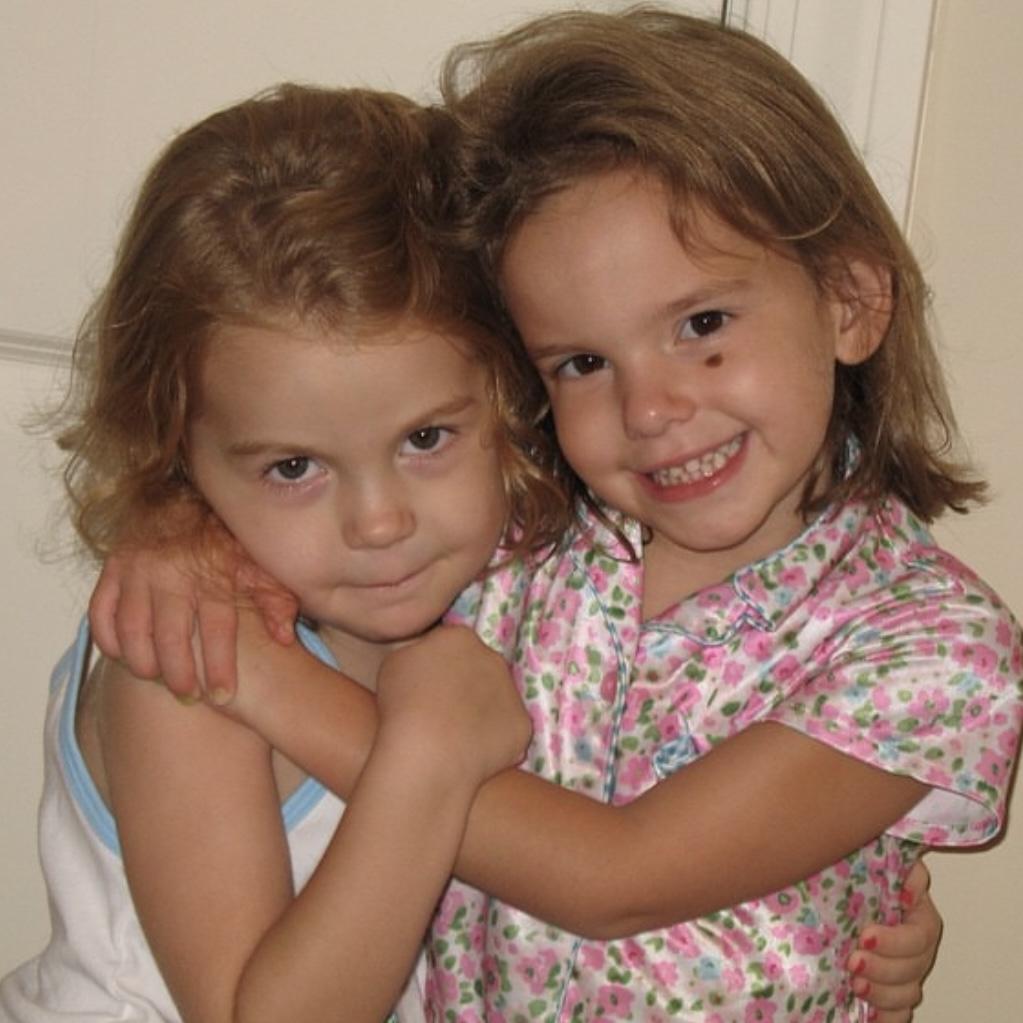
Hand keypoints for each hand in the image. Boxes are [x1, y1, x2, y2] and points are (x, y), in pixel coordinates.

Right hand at [89, 516, 298, 702]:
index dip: (220, 667)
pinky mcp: (112, 569)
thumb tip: (284, 638)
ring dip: (143, 663)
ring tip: (158, 680)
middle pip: (171, 637)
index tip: (223, 696)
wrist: (185, 498)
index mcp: (212, 574)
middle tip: (189, 696)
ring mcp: (138, 570)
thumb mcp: (258, 565)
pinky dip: (109, 640)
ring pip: (132, 631)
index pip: (217, 629)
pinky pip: (101, 613)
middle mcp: (172, 572)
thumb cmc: (226, 542)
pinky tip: (125, 656)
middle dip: (180, 675)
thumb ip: (275, 600)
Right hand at [375, 626, 530, 788]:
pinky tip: (472, 753)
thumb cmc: (401, 704)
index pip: (453, 645)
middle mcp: (493, 658)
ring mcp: (513, 692)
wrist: (426, 752)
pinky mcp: (523, 726)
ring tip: (457, 737)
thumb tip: (432, 663)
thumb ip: (419, 654)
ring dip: (482, 712)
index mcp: (460, 637)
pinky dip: (493, 741)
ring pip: (497, 699)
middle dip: (466, 685)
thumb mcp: (394, 663)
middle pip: (480, 668)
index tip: (426, 688)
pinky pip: (508, 730)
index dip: (439, 667)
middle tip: (443, 712)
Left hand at [847, 859, 941, 1020]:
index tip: (865, 936)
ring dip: (882, 994)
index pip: (920, 937)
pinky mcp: (889, 993)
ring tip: (854, 984)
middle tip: (853, 962)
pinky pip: (898, 1014)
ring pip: (908, 994)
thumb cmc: (866, 876)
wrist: (842, 893)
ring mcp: (905, 974)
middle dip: (883, 969)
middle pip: (914, 970)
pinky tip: (868, 1014)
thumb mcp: (885, 861)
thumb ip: (906, 871)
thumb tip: (909, 890)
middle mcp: (917, 950)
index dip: (895, 942)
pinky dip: (886, 1018)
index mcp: (919, 919)